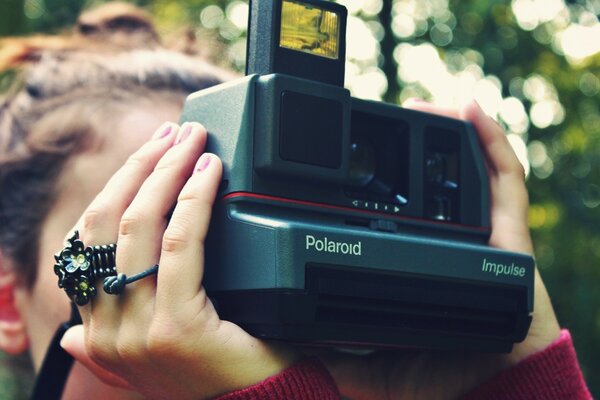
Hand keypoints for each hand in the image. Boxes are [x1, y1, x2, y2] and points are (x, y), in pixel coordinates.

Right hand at [59, 122, 298, 398]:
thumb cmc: (214, 373)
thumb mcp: (151, 355)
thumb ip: (107, 343)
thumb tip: (72, 334)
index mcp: (97, 332)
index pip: (88, 241)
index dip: (116, 187)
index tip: (149, 153)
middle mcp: (107, 331)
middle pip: (109, 225)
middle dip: (140, 168)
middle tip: (173, 133)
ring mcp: (137, 331)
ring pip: (141, 228)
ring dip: (167, 172)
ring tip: (193, 140)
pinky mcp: (175, 327)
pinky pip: (181, 245)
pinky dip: (194, 200)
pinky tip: (208, 171)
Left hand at [317, 100, 560, 399]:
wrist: (491, 393)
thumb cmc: (437, 377)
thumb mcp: (365, 366)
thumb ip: (327, 351)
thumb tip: (282, 335)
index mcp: (411, 261)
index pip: (389, 211)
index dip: (373, 180)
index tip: (344, 154)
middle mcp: (445, 242)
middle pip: (426, 181)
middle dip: (406, 144)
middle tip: (380, 119)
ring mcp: (478, 238)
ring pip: (463, 171)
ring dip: (442, 131)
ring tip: (417, 105)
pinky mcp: (511, 240)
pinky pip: (504, 183)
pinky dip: (491, 143)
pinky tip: (467, 112)